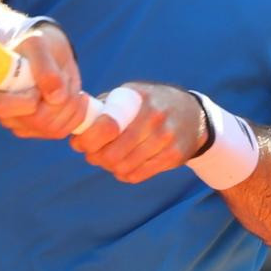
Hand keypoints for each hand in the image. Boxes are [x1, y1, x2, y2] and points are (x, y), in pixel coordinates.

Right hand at [0, 22, 87, 138]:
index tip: (39, 88)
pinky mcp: (37, 130)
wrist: (48, 53)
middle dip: (59, 100)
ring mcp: (19, 123)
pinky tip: (75, 96)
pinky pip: (62, 130)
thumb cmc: (37, 46)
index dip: (27, 101)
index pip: (1, 106)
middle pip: (35, 121)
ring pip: (52, 128)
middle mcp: (1, 109)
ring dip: (70, 104)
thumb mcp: (38, 44)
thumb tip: (56, 97)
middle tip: (64, 78)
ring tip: (68, 82)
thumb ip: (44, 66)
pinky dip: (76, 113)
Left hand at [70, 82, 207, 183]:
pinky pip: (138, 175)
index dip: (87, 139)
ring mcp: (166, 138)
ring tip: (108, 159)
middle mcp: (154, 117)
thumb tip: (77, 125)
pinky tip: (125, 165)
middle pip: (112, 153)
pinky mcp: (173, 157)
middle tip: (92, 154)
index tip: (80, 143)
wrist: (193, 114)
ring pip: (124, 166)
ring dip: (110, 166)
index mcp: (138, 98)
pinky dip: (125, 174)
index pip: (106, 125)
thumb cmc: (151, 104)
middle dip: (95, 157)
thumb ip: (105, 105)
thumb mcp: (131, 94)